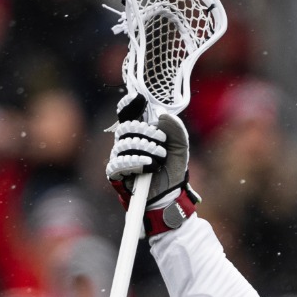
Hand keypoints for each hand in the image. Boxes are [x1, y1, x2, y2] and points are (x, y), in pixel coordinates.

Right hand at [105, 96, 197, 235]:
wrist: (171, 196)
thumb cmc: (173, 171)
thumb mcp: (180, 148)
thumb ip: (176, 130)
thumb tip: (163, 115)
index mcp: (139, 132)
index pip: (127, 113)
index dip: (129, 103)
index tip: (139, 99)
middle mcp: (127, 142)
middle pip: (126, 127)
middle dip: (145, 132)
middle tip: (162, 142)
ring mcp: (120, 157)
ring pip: (123, 144)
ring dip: (145, 149)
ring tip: (160, 159)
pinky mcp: (116, 174)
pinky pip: (118, 163)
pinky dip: (135, 162)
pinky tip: (149, 166)